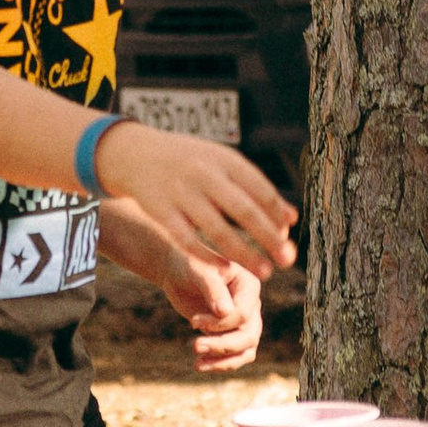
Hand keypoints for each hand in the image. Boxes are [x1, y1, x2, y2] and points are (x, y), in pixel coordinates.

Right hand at [96, 122, 297, 281]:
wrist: (135, 153)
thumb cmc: (190, 162)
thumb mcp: (222, 163)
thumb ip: (255, 188)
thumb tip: (292, 218)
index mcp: (224, 159)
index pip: (259, 189)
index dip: (277, 214)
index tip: (289, 234)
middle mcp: (204, 174)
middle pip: (243, 210)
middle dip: (268, 237)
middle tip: (288, 260)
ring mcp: (181, 194)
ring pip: (217, 229)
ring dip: (244, 253)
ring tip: (265, 272)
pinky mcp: (161, 212)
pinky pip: (187, 240)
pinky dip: (208, 255)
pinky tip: (226, 268)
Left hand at [161, 253, 264, 373]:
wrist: (178, 272)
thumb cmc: (189, 266)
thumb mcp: (199, 272)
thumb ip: (213, 290)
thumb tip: (226, 313)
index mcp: (249, 286)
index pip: (243, 314)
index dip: (219, 323)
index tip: (193, 321)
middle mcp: (251, 305)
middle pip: (249, 336)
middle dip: (222, 345)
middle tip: (195, 346)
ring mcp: (244, 322)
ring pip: (245, 350)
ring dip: (223, 360)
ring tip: (198, 364)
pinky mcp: (231, 334)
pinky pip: (235, 356)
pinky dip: (220, 363)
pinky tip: (200, 365)